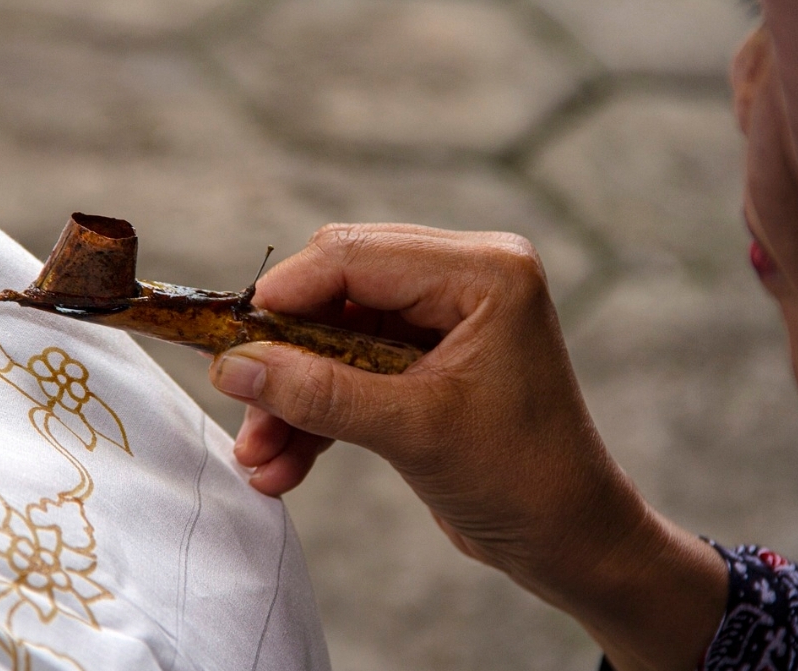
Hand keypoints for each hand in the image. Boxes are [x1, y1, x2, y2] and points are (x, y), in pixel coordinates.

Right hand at [209, 224, 725, 669]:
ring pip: (334, 338)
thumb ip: (319, 394)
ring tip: (257, 458)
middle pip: (337, 293)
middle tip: (238, 404)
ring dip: (293, 398)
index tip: (227, 342)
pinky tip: (283, 468)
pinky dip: (316, 417)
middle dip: (285, 358)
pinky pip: (351, 372)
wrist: (570, 542)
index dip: (283, 295)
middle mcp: (463, 280)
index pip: (355, 256)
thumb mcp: (414, 431)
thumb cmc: (522, 480)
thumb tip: (233, 368)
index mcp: (483, 271)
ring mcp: (442, 320)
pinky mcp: (425, 363)